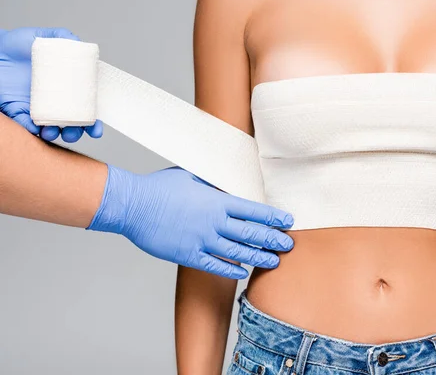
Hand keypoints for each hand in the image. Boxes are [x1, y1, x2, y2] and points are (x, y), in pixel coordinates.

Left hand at [0, 27, 102, 141]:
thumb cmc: (17, 45)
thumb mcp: (40, 37)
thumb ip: (60, 37)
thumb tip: (78, 43)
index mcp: (66, 88)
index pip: (85, 109)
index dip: (93, 122)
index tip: (95, 129)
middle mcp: (54, 101)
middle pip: (71, 125)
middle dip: (76, 134)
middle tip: (73, 133)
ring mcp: (36, 107)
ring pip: (50, 129)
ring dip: (55, 135)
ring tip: (52, 132)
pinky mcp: (17, 110)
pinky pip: (26, 125)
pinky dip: (32, 130)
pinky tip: (35, 128)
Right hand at [88, 166, 294, 278]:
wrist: (133, 205)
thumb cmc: (160, 188)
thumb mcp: (191, 176)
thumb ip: (213, 184)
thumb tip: (227, 183)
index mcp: (216, 201)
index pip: (253, 210)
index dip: (273, 217)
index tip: (287, 221)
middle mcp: (213, 222)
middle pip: (251, 233)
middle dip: (273, 239)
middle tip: (289, 244)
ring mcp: (202, 240)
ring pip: (238, 252)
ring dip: (259, 257)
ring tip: (275, 261)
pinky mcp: (188, 254)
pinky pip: (215, 265)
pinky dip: (231, 270)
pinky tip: (244, 272)